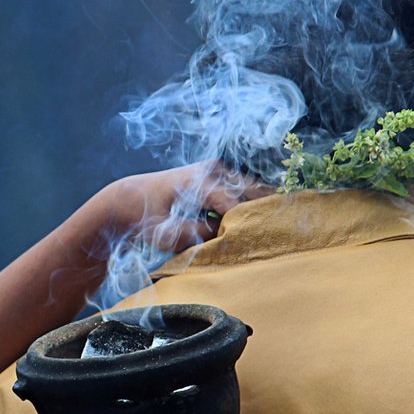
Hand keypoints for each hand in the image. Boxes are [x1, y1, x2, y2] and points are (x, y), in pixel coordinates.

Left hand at [95, 162, 273, 253]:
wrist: (128, 199)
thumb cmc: (142, 217)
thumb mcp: (162, 233)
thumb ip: (192, 235)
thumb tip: (222, 237)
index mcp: (198, 181)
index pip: (233, 204)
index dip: (246, 225)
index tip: (260, 243)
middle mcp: (212, 170)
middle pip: (251, 190)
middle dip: (264, 212)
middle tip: (285, 232)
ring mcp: (217, 170)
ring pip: (252, 188)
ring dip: (262, 206)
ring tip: (279, 227)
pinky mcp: (219, 176)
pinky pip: (245, 190)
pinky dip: (254, 203)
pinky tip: (265, 219)